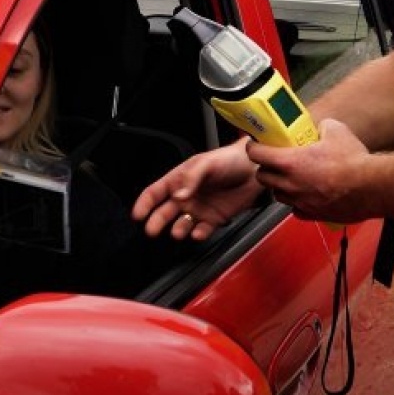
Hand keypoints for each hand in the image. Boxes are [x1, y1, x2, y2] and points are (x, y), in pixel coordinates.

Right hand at [132, 143, 262, 240]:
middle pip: (163, 212)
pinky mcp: (214, 219)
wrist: (255, 169)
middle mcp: (185, 196)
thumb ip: (191, 178)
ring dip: (177, 230)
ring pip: (181, 224)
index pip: (155, 192)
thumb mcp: (207, 163)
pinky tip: (198, 233)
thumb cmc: (230, 159)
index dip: (144, 204)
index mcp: (179, 180)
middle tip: (152, 230)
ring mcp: (199, 209)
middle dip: (155, 222)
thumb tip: (178, 195)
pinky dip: (198, 234)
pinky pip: (202, 231)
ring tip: (178, 232)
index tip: (138, 215)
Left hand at [247, 119, 372, 223]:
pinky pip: (295, 210)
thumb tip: (320, 128)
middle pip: (262, 178)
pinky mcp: (312, 214)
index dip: (254, 148)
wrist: (372, 188)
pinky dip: (297, 203)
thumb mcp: (336, 130)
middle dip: (265, 169)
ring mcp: (300, 201)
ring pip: (277, 195)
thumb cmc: (354, 161)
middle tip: (273, 162)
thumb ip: (322, 127)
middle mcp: (290, 184)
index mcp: (291, 162)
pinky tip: (306, 195)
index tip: (255, 145)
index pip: (257, 155)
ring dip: (279, 187)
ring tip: (291, 179)